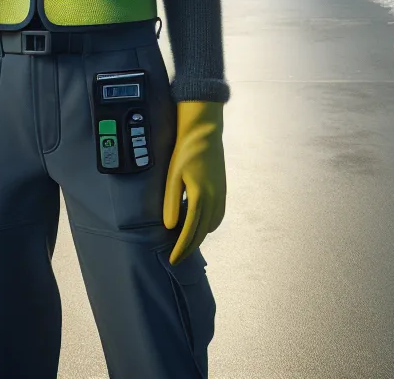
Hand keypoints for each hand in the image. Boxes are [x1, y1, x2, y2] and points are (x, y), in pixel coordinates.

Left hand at [162, 100, 225, 264]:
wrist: (205, 134)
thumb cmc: (185, 153)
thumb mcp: (172, 177)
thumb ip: (171, 202)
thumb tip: (169, 227)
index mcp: (200, 196)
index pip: (190, 231)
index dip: (181, 248)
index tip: (172, 260)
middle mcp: (214, 199)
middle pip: (202, 233)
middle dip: (189, 248)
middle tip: (176, 258)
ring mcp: (221, 196)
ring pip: (211, 227)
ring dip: (199, 237)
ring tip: (184, 243)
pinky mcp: (223, 191)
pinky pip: (218, 217)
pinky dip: (208, 226)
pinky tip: (198, 224)